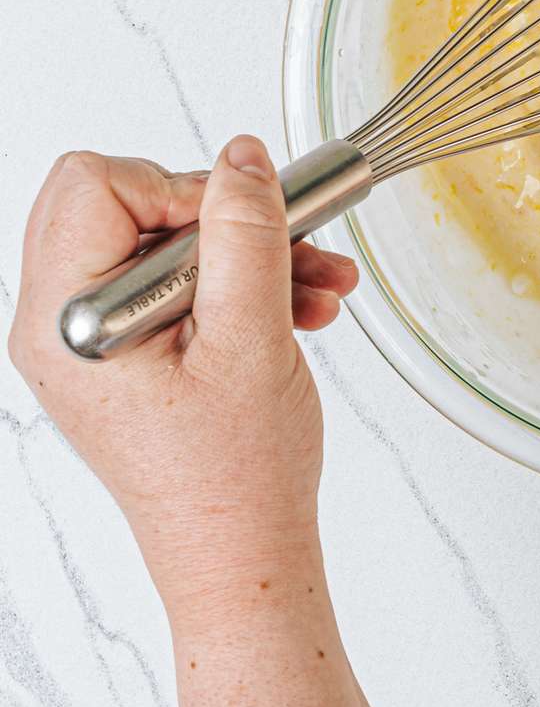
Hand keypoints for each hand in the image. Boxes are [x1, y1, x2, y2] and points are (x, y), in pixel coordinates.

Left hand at [6, 135, 357, 611]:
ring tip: (314, 286)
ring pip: (159, 237)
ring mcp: (89, 337)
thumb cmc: (237, 474)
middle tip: (274, 249)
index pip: (97, 184)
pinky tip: (296, 306)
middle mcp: (58, 324)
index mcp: (67, 321)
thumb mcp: (251, 338)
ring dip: (245, 252)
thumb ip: (245, 236)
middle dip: (215, 216)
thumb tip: (243, 159)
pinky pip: (172, 278)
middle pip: (121, 199)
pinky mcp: (121, 347)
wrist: (244, 547)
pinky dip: (237, 282)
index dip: (182, 190)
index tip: (244, 230)